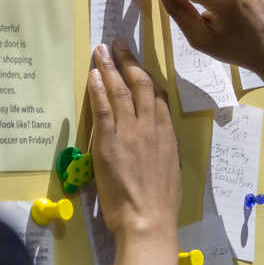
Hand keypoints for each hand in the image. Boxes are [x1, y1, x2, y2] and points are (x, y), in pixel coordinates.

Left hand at [87, 39, 180, 264]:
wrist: (148, 220)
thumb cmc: (161, 204)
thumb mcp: (170, 170)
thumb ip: (162, 150)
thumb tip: (156, 143)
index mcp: (167, 134)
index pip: (157, 96)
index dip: (145, 76)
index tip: (137, 65)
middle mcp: (150, 127)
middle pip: (140, 84)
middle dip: (128, 61)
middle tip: (117, 44)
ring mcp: (130, 132)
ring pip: (120, 90)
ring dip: (109, 67)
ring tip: (101, 50)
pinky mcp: (109, 141)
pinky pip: (104, 107)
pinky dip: (98, 88)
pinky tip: (93, 75)